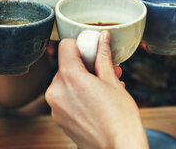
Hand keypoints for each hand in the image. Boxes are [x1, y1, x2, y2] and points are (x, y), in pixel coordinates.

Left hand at [45, 31, 147, 148]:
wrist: (119, 147)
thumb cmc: (119, 118)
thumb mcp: (113, 81)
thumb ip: (103, 57)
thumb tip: (102, 39)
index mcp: (69, 78)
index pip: (66, 46)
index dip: (81, 46)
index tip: (93, 51)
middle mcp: (56, 92)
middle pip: (66, 66)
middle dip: (85, 66)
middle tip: (105, 71)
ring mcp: (56, 108)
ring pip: (66, 83)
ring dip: (83, 82)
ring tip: (106, 88)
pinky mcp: (59, 120)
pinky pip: (66, 99)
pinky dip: (79, 96)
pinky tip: (98, 101)